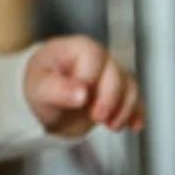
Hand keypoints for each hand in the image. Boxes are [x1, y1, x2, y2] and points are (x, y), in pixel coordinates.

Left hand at [24, 35, 144, 137]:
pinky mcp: (118, 90)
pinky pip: (135, 97)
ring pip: (129, 85)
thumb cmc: (40, 86)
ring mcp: (109, 73)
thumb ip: (57, 89)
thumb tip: (81, 93)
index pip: (92, 57)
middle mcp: (96, 57)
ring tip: (110, 126)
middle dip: (110, 99)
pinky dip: (136, 112)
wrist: (45, 101)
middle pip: (115, 72)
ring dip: (124, 109)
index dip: (89, 80)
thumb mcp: (39, 89)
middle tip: (97, 117)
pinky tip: (133, 125)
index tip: (81, 99)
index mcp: (75, 48)